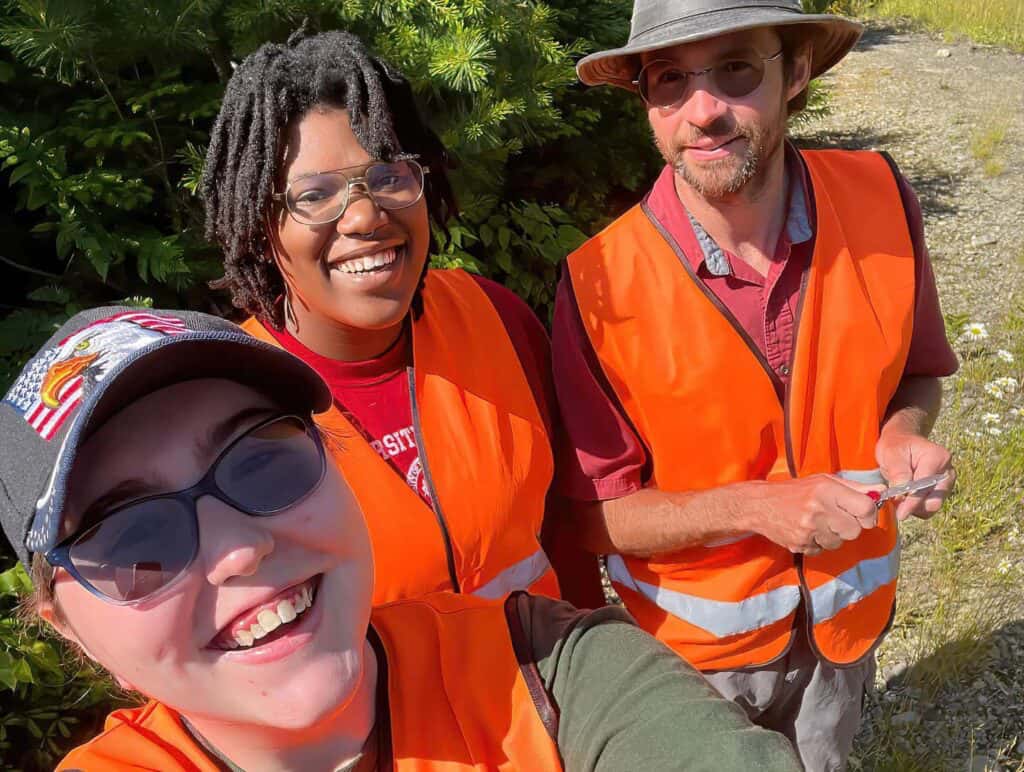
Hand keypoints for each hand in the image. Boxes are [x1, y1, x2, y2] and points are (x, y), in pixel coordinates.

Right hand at [741, 475, 884, 555]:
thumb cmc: (795, 490)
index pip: (866, 507)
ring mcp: (808, 529)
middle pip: (854, 530)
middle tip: (836, 518)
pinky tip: (807, 531)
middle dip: (849, 527)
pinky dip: (817, 543)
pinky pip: (822, 550)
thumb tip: (883, 491)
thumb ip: (854, 487)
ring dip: (832, 536)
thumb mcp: (824, 481)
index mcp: (827, 490)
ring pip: (838, 543)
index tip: (863, 514)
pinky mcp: (800, 544)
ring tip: (818, 524)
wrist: (760, 505)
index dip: (869, 514)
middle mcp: (819, 509)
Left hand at [875, 431, 954, 520]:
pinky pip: (928, 507)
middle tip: (895, 505)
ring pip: (932, 507)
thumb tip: (902, 496)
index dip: (912, 501)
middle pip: (934, 501)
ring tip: (898, 498)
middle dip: (914, 506)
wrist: (900, 442)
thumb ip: (898, 473)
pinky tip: (904, 498)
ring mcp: (945, 483)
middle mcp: (946, 472)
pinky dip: (915, 507)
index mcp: (938, 457)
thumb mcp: (892, 453)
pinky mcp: (940, 492)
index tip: (900, 511)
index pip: (927, 486)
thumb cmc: (896, 445)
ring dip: (913, 508)